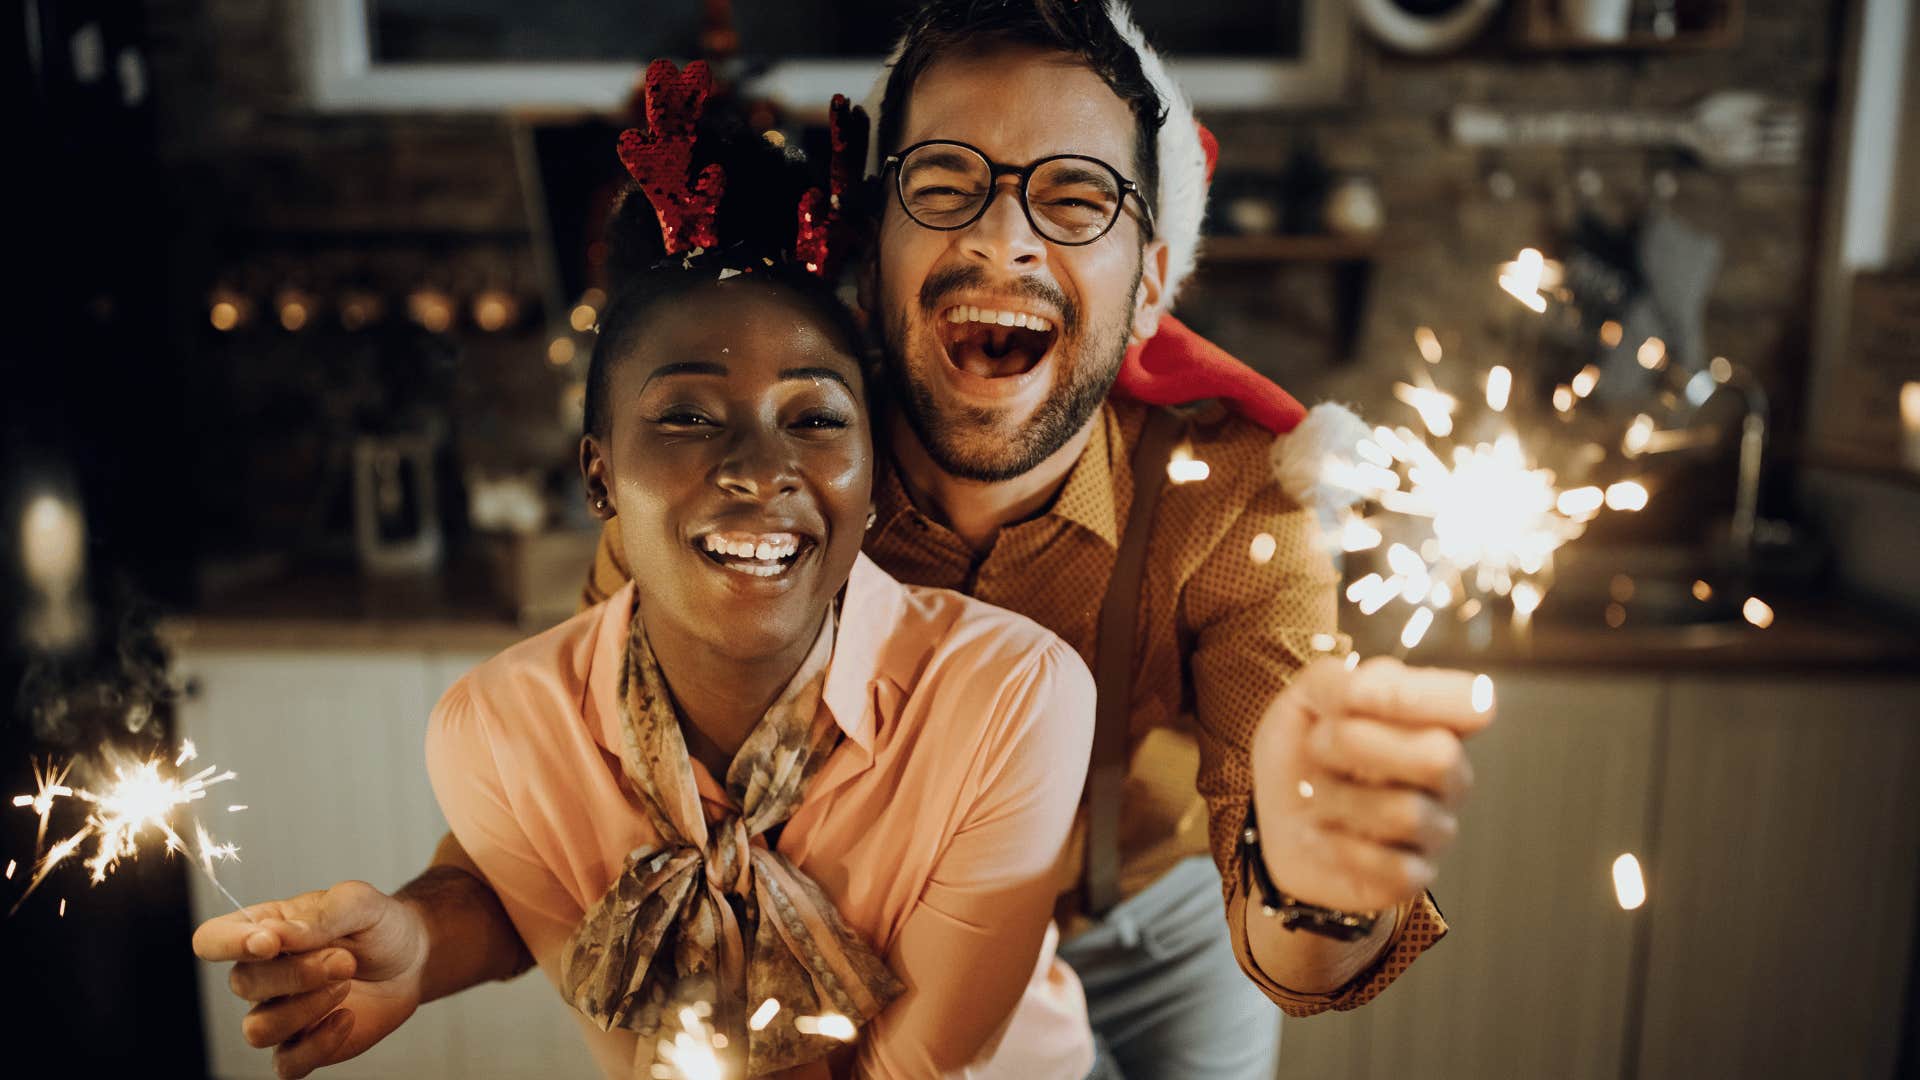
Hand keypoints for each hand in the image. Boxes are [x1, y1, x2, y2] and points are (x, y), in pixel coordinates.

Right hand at [192, 880, 428, 1078]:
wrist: (413, 959)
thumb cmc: (378, 925)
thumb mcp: (359, 904)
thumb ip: (318, 915)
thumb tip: (273, 936)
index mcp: (263, 929)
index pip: (211, 939)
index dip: (227, 944)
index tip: (270, 943)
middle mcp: (262, 974)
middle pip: (241, 984)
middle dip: (297, 974)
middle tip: (344, 959)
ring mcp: (279, 1013)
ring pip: (257, 1030)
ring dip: (305, 1009)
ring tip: (346, 983)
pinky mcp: (303, 1046)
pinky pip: (286, 1064)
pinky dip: (319, 1044)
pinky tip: (347, 1018)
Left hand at [1251, 656, 1493, 912]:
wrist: (1273, 824)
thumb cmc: (1301, 754)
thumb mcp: (1305, 700)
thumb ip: (1336, 680)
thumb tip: (1368, 689)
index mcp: (1434, 719)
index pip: (1473, 702)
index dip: (1414, 696)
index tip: (1355, 695)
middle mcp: (1448, 772)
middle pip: (1439, 756)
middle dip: (1358, 743)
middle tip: (1317, 745)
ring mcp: (1436, 827)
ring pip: (1407, 813)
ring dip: (1338, 797)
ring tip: (1313, 792)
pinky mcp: (1414, 875)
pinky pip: (1393, 866)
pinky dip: (1337, 846)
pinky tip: (1320, 836)